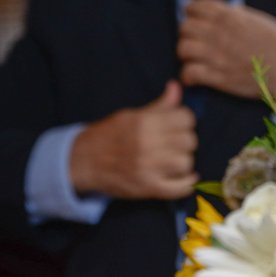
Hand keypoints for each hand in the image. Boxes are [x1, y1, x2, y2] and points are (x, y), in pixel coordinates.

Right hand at [69, 80, 198, 199]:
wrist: (86, 161)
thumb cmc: (110, 134)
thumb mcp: (132, 115)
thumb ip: (159, 105)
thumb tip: (176, 87)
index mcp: (145, 123)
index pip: (186, 118)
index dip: (185, 119)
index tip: (178, 124)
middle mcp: (148, 145)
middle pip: (189, 140)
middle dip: (186, 139)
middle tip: (176, 142)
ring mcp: (148, 169)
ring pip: (186, 163)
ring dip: (184, 161)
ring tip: (175, 158)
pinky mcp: (148, 188)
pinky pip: (178, 189)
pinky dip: (187, 184)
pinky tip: (186, 177)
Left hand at [177, 0, 275, 98]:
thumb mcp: (262, 20)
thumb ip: (241, 14)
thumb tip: (229, 8)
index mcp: (232, 16)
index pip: (197, 5)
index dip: (191, 10)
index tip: (192, 16)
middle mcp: (221, 33)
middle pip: (185, 26)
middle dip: (187, 32)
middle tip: (194, 39)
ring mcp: (218, 56)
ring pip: (183, 48)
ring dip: (185, 53)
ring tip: (193, 57)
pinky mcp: (219, 78)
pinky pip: (189, 72)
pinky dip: (188, 75)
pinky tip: (195, 76)